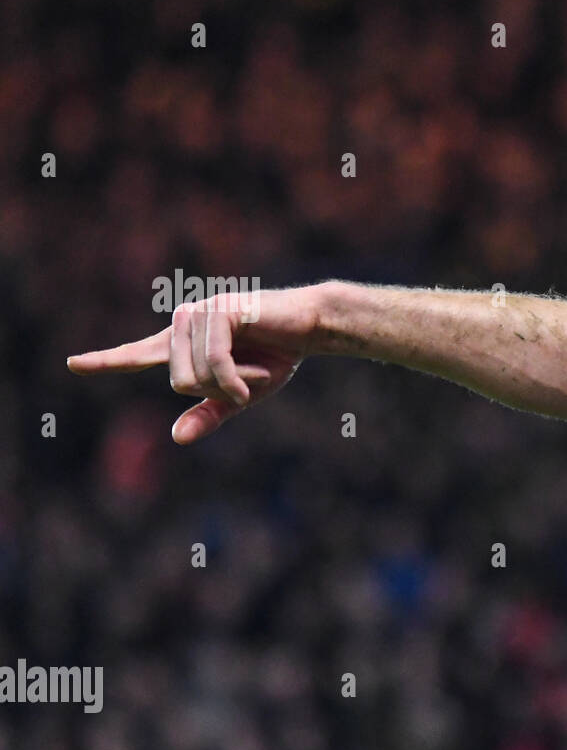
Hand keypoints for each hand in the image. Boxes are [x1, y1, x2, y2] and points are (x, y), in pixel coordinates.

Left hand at [66, 285, 322, 444]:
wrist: (309, 327)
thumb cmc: (276, 356)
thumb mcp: (240, 395)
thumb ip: (208, 414)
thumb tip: (176, 438)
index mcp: (183, 344)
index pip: (137, 354)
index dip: (105, 361)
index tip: (73, 365)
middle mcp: (183, 325)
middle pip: (177, 383)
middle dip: (217, 391)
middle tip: (246, 377)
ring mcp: (198, 315)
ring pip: (194, 376)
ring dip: (233, 383)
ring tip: (255, 364)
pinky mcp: (217, 311)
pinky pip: (215, 364)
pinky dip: (238, 380)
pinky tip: (256, 378)